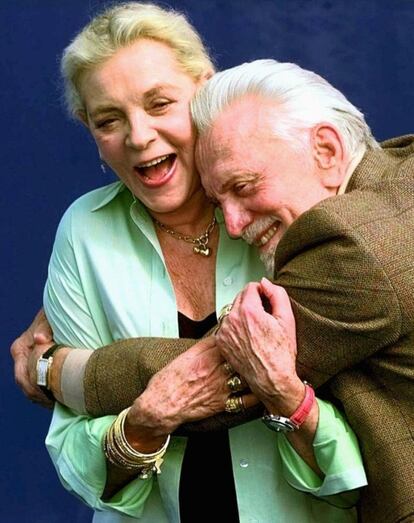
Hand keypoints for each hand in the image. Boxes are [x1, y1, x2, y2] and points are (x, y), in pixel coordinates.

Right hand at [10, 308, 54, 406]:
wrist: (58, 316)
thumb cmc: (53, 317)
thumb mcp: (49, 319)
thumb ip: (44, 328)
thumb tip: (39, 339)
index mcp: (20, 348)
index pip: (22, 376)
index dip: (35, 388)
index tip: (49, 396)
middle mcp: (22, 358)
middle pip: (26, 386)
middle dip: (40, 397)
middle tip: (57, 403)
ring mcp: (29, 364)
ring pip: (33, 389)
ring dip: (44, 397)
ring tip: (60, 402)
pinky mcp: (38, 368)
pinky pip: (40, 386)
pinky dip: (48, 393)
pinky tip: (60, 397)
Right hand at [125, 336, 257, 445]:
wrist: (162, 404)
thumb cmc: (171, 379)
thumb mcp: (188, 354)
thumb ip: (207, 344)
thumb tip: (222, 332)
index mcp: (208, 355)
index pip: (233, 339)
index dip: (246, 333)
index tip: (256, 327)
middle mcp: (217, 370)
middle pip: (245, 356)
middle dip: (257, 350)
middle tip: (269, 345)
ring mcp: (222, 387)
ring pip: (249, 376)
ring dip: (261, 370)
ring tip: (271, 365)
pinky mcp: (223, 404)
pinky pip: (246, 400)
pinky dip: (257, 394)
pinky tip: (265, 388)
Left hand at [216, 278, 303, 413]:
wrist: (271, 379)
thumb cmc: (281, 353)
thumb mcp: (287, 319)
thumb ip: (277, 294)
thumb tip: (265, 282)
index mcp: (248, 310)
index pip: (251, 286)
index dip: (262, 292)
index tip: (268, 302)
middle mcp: (232, 319)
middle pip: (240, 297)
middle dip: (252, 302)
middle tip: (265, 318)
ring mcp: (224, 331)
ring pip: (233, 310)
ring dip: (243, 314)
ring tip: (257, 329)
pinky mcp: (220, 341)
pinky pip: (227, 325)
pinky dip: (235, 327)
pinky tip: (247, 337)